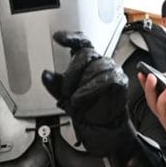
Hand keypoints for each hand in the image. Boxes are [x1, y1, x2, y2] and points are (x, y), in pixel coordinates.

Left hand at [41, 31, 134, 156]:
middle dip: (71, 73)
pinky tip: (83, 98)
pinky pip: (106, 79)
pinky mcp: (119, 81)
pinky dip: (91, 89)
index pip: (81, 42)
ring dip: (81, 86)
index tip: (58, 38)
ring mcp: (111, 70)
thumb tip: (46, 74)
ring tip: (76, 101)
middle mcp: (99, 62)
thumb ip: (55, 85)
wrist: (101, 129)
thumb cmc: (86, 110)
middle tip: (65, 91)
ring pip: (95, 67)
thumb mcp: (65, 97)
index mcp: (86, 62)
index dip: (71, 37)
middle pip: (85, 54)